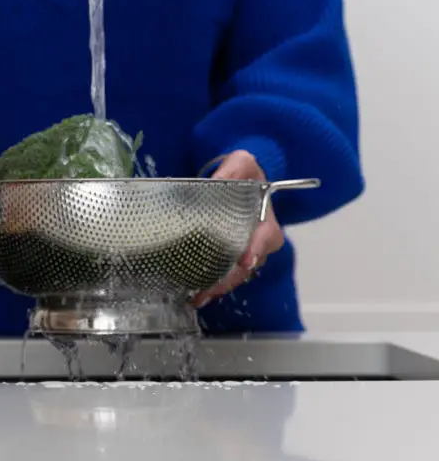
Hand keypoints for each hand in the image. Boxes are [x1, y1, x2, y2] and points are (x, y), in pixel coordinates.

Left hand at [193, 150, 284, 307]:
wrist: (236, 180)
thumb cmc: (244, 172)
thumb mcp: (242, 162)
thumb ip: (234, 167)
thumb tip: (220, 180)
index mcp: (267, 220)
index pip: (266, 238)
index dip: (255, 250)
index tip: (244, 261)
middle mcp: (258, 241)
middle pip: (248, 265)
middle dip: (230, 279)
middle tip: (210, 290)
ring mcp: (244, 251)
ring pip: (235, 275)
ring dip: (218, 287)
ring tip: (197, 298)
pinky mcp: (230, 255)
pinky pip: (224, 273)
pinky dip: (211, 284)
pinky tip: (193, 293)